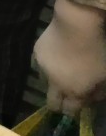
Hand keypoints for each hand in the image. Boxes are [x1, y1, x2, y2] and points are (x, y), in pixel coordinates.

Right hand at [36, 0, 105, 114]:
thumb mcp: (105, 75)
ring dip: (53, 82)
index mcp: (73, 91)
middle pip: (52, 103)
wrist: (75, 25)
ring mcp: (42, 68)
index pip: (70, 111)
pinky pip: (41, 66)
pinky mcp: (36, 53)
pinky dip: (49, 65)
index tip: (81, 103)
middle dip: (60, 103)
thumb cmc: (96, 51)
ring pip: (45, 83)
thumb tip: (92, 97)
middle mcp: (54, 84)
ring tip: (63, 70)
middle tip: (69, 95)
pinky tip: (57, 56)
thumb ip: (99, 91)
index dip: (75, 110)